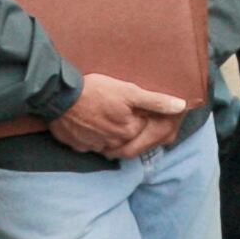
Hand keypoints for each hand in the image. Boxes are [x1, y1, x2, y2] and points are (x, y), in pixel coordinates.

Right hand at [52, 72, 188, 159]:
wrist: (58, 97)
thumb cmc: (95, 91)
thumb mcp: (129, 91)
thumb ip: (155, 101)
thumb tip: (180, 106)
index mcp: (129, 131)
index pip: (147, 132)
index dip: (149, 121)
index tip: (145, 112)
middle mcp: (114, 144)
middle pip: (129, 142)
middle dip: (132, 133)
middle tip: (125, 117)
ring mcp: (94, 147)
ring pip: (110, 146)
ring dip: (113, 138)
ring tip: (108, 121)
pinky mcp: (77, 145)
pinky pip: (90, 146)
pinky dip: (93, 139)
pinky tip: (91, 126)